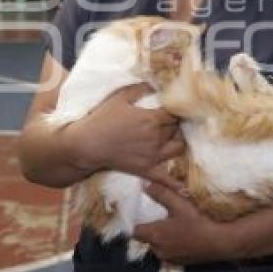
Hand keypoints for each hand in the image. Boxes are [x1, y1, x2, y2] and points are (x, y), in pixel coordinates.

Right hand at [69, 83, 184, 176]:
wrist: (87, 145)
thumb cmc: (102, 119)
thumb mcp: (120, 97)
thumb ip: (140, 89)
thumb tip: (155, 85)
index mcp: (152, 119)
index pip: (175, 113)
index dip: (174, 110)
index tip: (172, 108)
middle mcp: (157, 137)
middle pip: (177, 129)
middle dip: (175, 123)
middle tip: (170, 121)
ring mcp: (153, 155)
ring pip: (179, 147)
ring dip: (178, 141)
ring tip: (172, 137)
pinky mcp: (147, 170)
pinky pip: (167, 178)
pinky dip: (177, 182)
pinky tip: (186, 186)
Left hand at [133, 182, 237, 264]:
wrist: (219, 242)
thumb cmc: (197, 222)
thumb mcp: (179, 204)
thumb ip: (161, 194)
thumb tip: (145, 186)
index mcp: (155, 236)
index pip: (135, 231)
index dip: (138, 222)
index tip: (144, 214)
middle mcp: (159, 250)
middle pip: (147, 239)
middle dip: (151, 229)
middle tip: (161, 217)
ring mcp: (170, 258)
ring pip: (159, 246)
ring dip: (163, 238)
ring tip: (174, 226)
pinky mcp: (180, 262)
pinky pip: (170, 253)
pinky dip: (173, 245)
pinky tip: (184, 236)